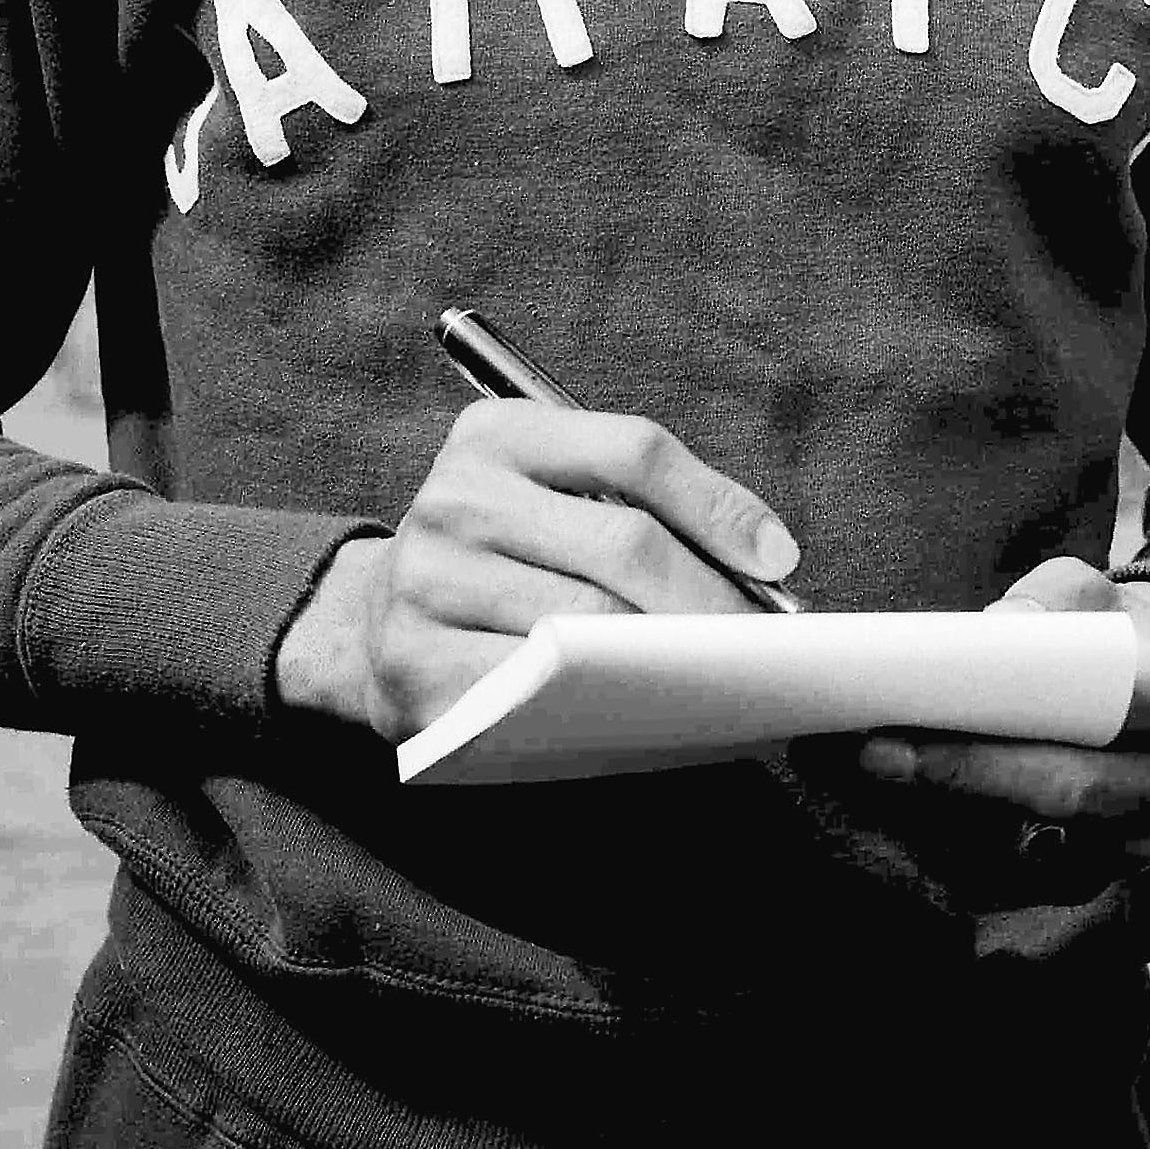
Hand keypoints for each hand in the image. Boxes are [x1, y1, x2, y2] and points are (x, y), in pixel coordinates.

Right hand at [273, 400, 799, 741]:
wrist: (370, 624)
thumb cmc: (498, 555)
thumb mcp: (547, 493)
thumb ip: (638, 503)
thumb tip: (764, 559)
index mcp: (497, 434)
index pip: (634, 450)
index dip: (718, 504)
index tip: (779, 557)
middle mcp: (457, 496)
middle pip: (621, 542)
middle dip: (711, 599)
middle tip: (768, 642)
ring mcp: (428, 582)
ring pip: (587, 623)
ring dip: (671, 658)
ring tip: (725, 677)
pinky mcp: (416, 667)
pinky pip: (534, 689)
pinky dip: (601, 705)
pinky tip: (645, 714)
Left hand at [852, 557, 1149, 891]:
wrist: (1143, 682)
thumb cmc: (1100, 630)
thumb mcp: (1083, 589)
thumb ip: (1050, 598)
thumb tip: (999, 632)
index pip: (1095, 713)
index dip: (1009, 719)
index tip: (916, 709)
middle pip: (1059, 790)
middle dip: (956, 774)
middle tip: (866, 751)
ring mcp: (1133, 840)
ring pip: (1037, 845)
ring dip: (945, 816)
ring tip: (863, 773)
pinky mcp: (1092, 874)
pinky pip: (1022, 879)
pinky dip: (958, 851)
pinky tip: (898, 814)